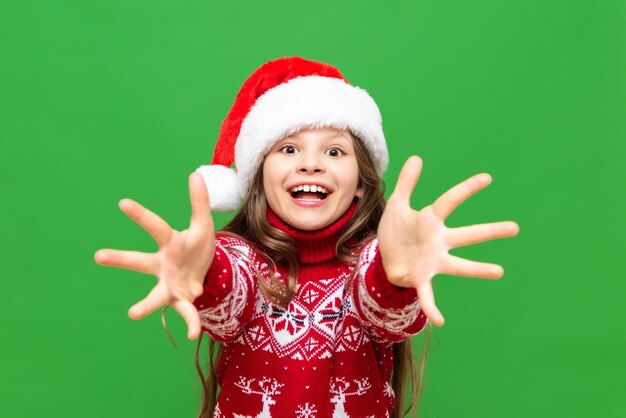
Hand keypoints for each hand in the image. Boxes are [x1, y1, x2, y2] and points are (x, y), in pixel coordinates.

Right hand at [94, 173, 214, 338]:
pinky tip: (192, 334)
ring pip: (155, 295)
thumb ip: (199, 202)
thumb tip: (195, 174)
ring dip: (145, 304)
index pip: (155, 227)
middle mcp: (162, 265)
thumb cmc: (197, 248)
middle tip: (97, 256)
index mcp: (169, 243)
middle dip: (120, 258)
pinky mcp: (182, 300)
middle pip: (139, 261)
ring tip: (132, 313)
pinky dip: (190, 323)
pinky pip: (185, 313)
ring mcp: (170, 284)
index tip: (122, 203)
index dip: (140, 215)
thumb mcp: (203, 224)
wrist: (205, 273)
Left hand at [378, 156, 518, 326]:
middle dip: (490, 231)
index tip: (487, 178)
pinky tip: (440, 321)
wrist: (384, 257)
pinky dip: (432, 307)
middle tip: (515, 227)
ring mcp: (433, 261)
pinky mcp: (421, 278)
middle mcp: (439, 241)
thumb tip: (417, 157)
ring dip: (478, 270)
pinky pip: (428, 295)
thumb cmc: (396, 231)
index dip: (467, 189)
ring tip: (500, 272)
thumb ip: (406, 183)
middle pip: (467, 234)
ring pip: (459, 266)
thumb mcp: (396, 205)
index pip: (450, 201)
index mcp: (431, 221)